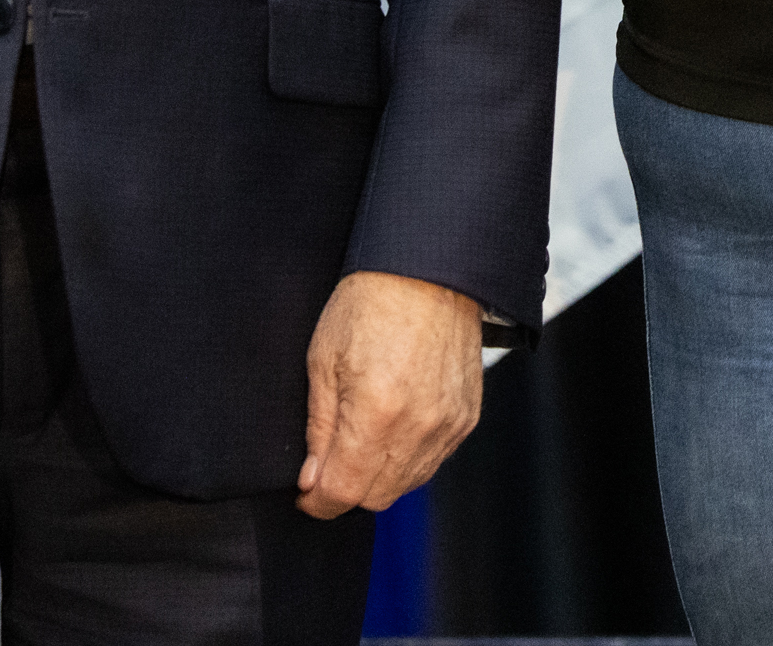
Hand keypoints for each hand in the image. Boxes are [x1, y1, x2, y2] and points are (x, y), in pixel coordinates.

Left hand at [297, 271, 484, 517]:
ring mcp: (448, 424)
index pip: (343, 492)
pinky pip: (434, 461)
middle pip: (376, 497)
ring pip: (407, 484)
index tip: (306, 494)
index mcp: (376, 413)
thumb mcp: (323, 360)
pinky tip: (394, 429)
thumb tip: (313, 479)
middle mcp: (418, 426)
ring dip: (380, 477)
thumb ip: (319, 429)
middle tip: (330, 464)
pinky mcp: (466, 417)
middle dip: (347, 490)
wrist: (429, 271)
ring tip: (363, 440)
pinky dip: (410, 458)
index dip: (317, 502)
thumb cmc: (371, 303)